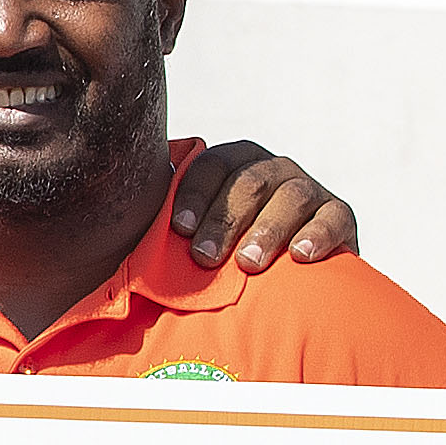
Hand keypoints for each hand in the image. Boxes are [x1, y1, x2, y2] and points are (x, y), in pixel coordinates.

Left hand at [171, 137, 359, 274]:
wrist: (285, 279)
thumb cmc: (225, 258)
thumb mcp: (195, 239)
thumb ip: (166, 232)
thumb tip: (104, 248)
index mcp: (236, 165)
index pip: (213, 166)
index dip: (194, 194)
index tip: (177, 229)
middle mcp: (274, 170)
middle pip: (250, 182)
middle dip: (224, 219)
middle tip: (204, 258)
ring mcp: (309, 190)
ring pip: (292, 196)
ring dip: (267, 229)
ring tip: (248, 263)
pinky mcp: (340, 216)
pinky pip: (334, 218)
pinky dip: (318, 235)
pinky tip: (300, 257)